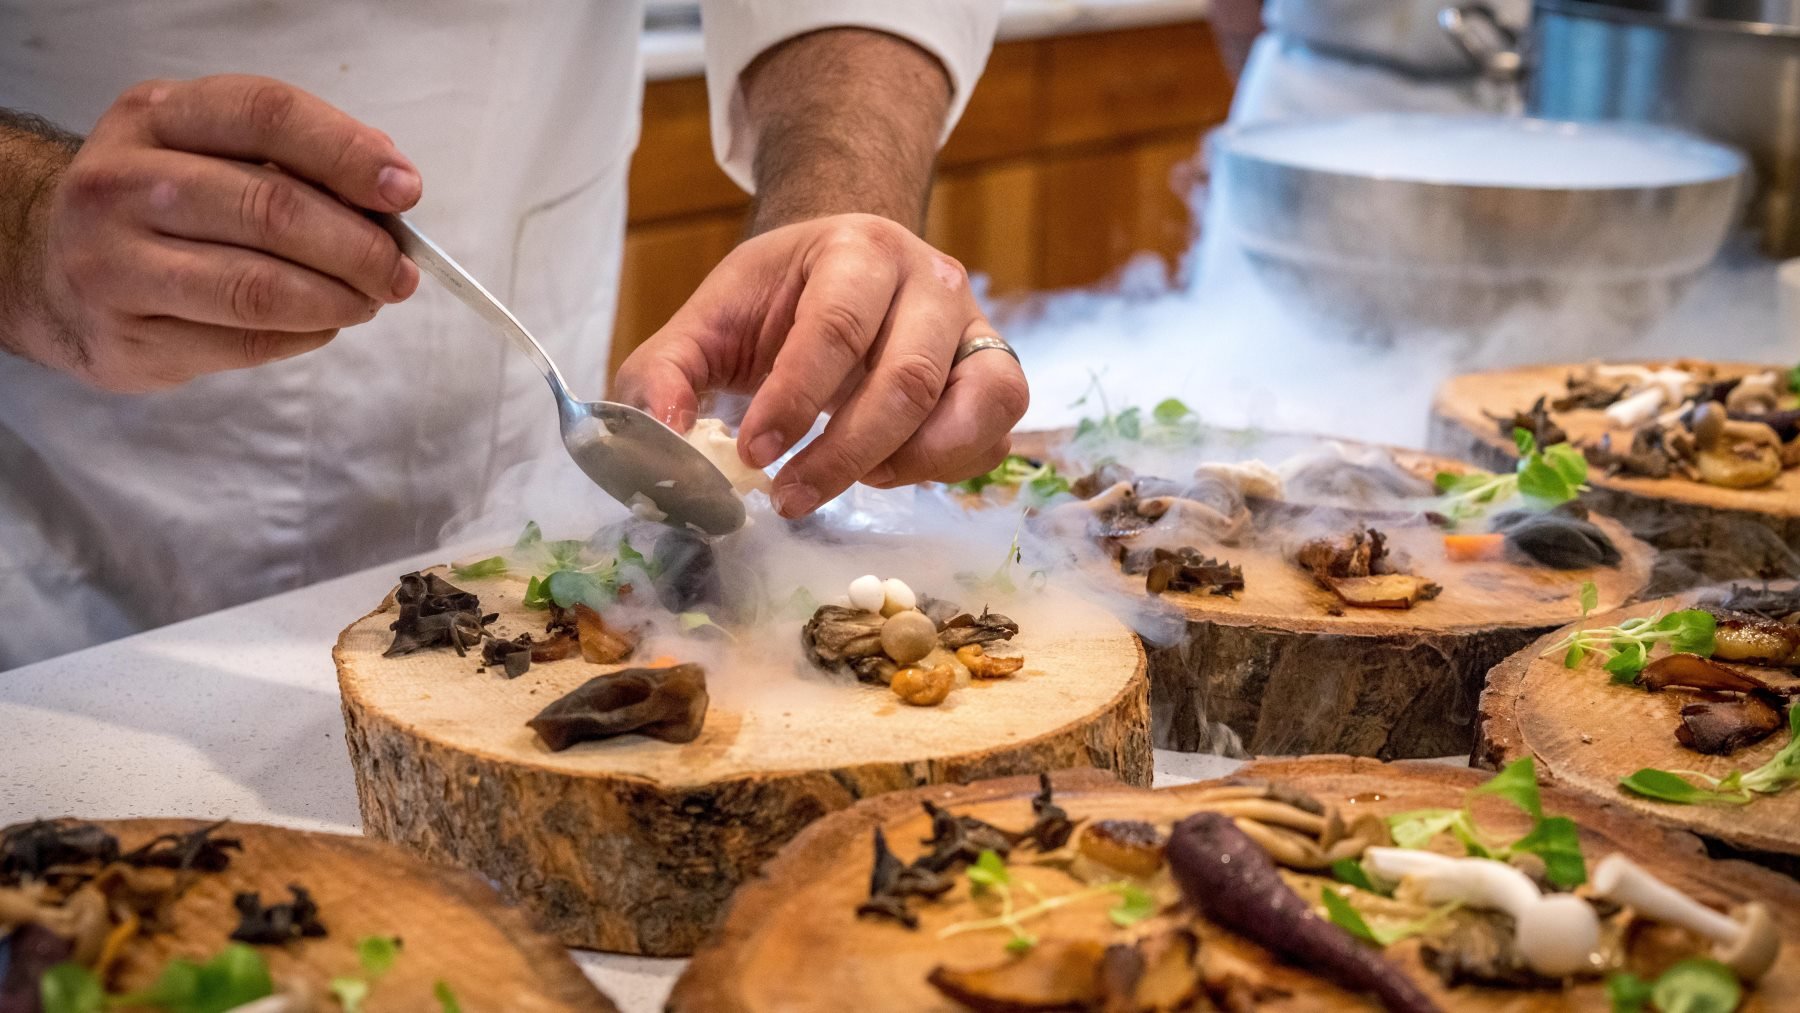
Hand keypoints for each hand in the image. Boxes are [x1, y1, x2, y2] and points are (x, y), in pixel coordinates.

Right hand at [25, 75, 420, 391]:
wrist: (50, 268)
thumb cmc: (161, 205)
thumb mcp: (210, 151)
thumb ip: (295, 158)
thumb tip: (391, 184)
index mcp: (155, 116)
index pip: (267, 116)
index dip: (347, 153)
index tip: (405, 192)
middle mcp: (122, 183)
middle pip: (272, 209)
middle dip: (359, 247)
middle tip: (400, 271)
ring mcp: (114, 263)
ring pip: (259, 287)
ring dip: (338, 299)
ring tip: (369, 300)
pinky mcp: (127, 337)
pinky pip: (245, 341)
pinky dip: (305, 335)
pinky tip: (322, 323)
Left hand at [613, 213, 1029, 517]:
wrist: (847, 268)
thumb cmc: (778, 299)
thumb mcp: (708, 321)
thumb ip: (665, 374)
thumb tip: (662, 439)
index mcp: (857, 249)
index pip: (835, 327)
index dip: (794, 400)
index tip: (753, 455)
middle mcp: (931, 280)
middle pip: (907, 379)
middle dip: (844, 454)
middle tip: (789, 498)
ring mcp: (975, 326)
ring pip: (975, 406)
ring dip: (908, 464)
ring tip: (852, 481)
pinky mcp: (996, 373)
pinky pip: (994, 435)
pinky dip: (946, 468)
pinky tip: (888, 470)